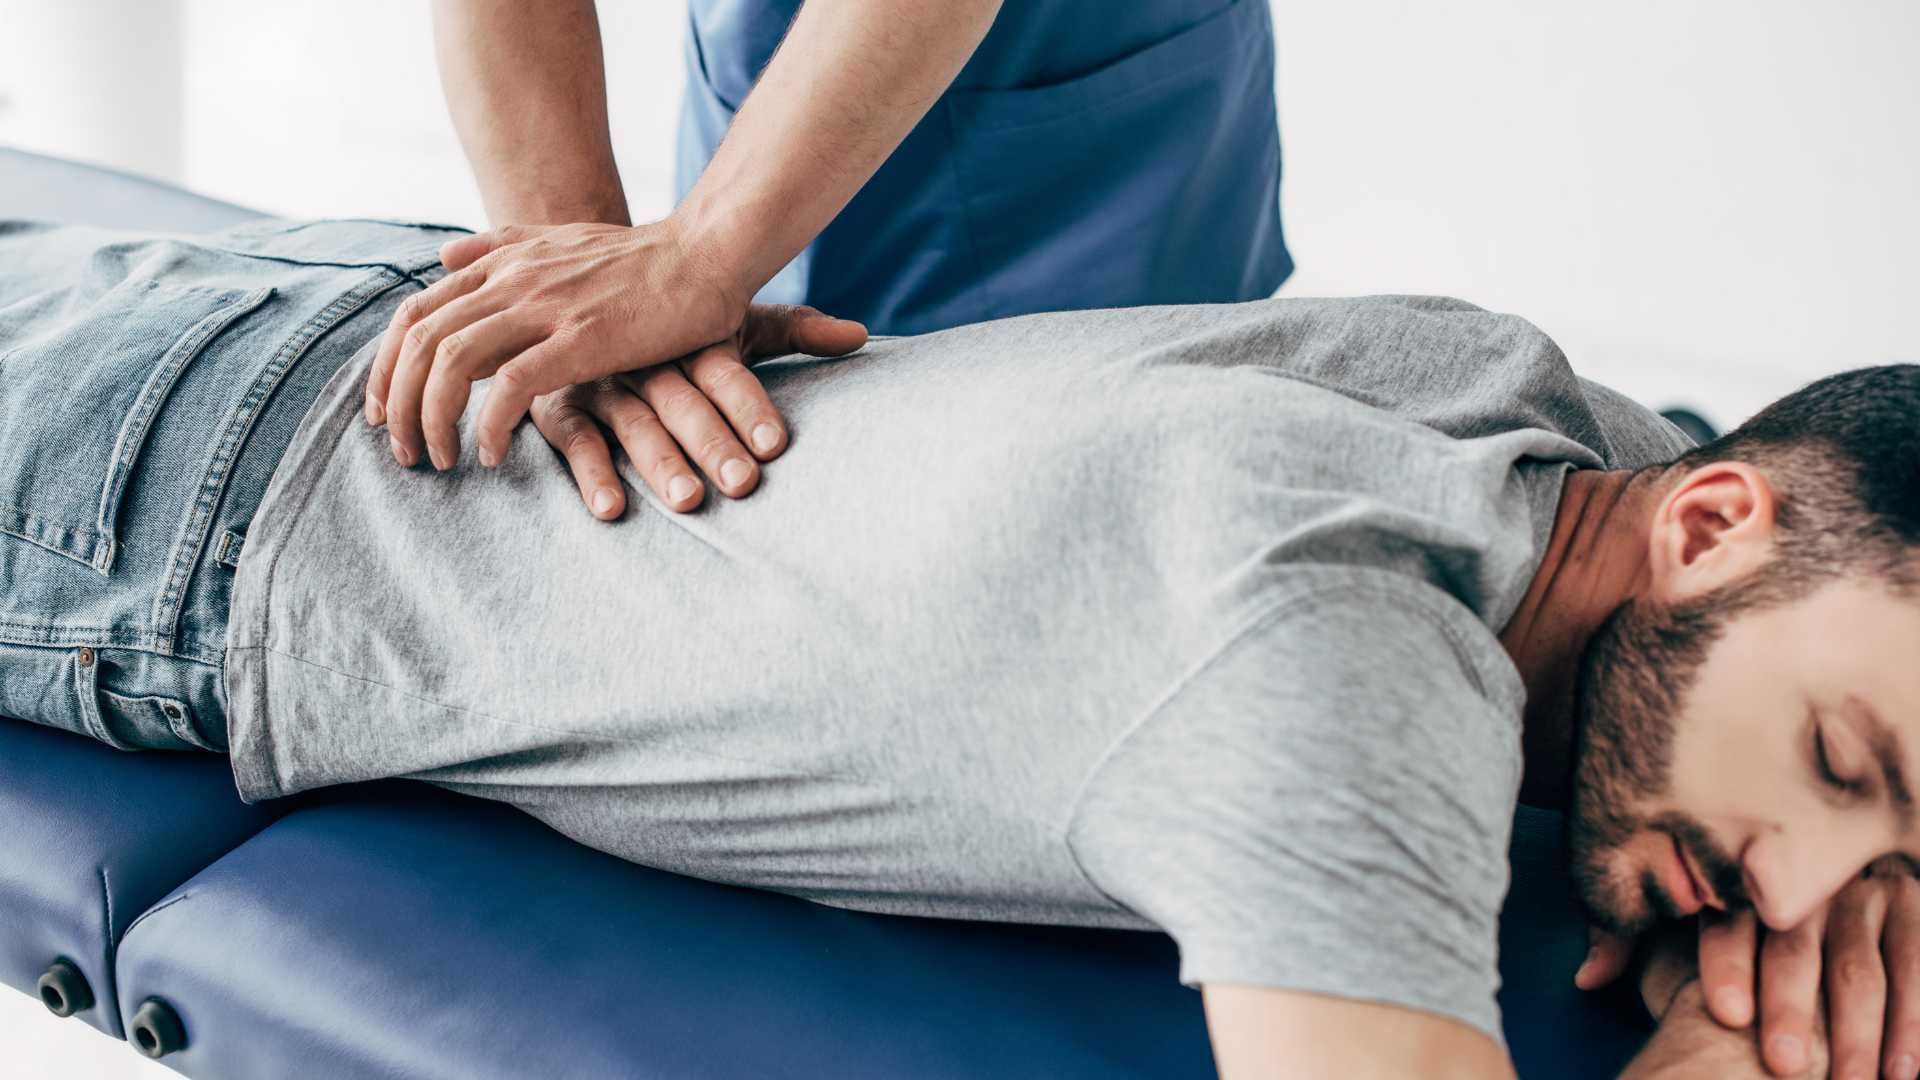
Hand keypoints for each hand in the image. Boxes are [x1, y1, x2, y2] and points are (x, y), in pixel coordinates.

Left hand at [364, 219, 752, 471]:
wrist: (707, 252)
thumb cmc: (644, 258)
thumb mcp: (559, 239)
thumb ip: (499, 247)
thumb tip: (442, 257)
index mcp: (503, 263)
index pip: (414, 315)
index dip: (386, 367)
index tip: (384, 411)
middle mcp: (512, 281)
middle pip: (419, 344)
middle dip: (397, 404)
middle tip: (403, 452)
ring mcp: (544, 308)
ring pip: (450, 365)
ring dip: (432, 421)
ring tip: (439, 460)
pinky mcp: (581, 339)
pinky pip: (509, 387)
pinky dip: (489, 426)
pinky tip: (493, 455)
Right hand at [527, 304, 866, 517]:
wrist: (577, 289)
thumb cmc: (673, 322)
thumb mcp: (731, 322)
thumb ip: (795, 331)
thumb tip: (862, 335)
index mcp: (688, 336)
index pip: (724, 370)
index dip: (749, 405)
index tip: (775, 444)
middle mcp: (645, 356)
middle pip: (683, 401)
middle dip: (713, 442)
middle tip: (743, 484)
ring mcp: (601, 380)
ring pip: (634, 423)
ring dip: (660, 462)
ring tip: (689, 500)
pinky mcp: (559, 406)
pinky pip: (575, 440)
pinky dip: (590, 473)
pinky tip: (611, 508)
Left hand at [1580, 855, 1919, 1078]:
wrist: (1801, 879)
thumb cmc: (1726, 921)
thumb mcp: (1677, 921)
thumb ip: (1629, 940)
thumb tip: (1585, 977)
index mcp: (1741, 874)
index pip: (1728, 918)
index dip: (1726, 965)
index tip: (1725, 1014)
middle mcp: (1804, 877)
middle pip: (1796, 946)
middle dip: (1793, 1007)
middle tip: (1783, 1065)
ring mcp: (1864, 890)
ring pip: (1861, 965)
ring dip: (1856, 1029)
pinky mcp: (1913, 908)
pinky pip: (1916, 963)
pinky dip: (1912, 1021)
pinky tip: (1902, 1070)